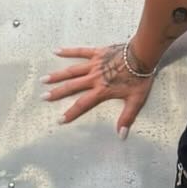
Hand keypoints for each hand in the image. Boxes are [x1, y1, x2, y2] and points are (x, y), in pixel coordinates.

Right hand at [41, 42, 156, 135]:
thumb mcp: (135, 100)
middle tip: (43, 97)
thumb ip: (127, 118)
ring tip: (44, 79)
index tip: (60, 119)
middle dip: (57, 93)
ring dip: (57, 75)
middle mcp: (94, 78)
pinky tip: (56, 51)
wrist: (143, 55)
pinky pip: (80, 51)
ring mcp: (94, 64)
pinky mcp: (97, 53)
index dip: (71, 113)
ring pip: (72, 70)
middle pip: (72, 86)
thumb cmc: (140, 78)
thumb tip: (122, 135)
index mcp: (102, 90)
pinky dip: (68, 51)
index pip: (83, 104)